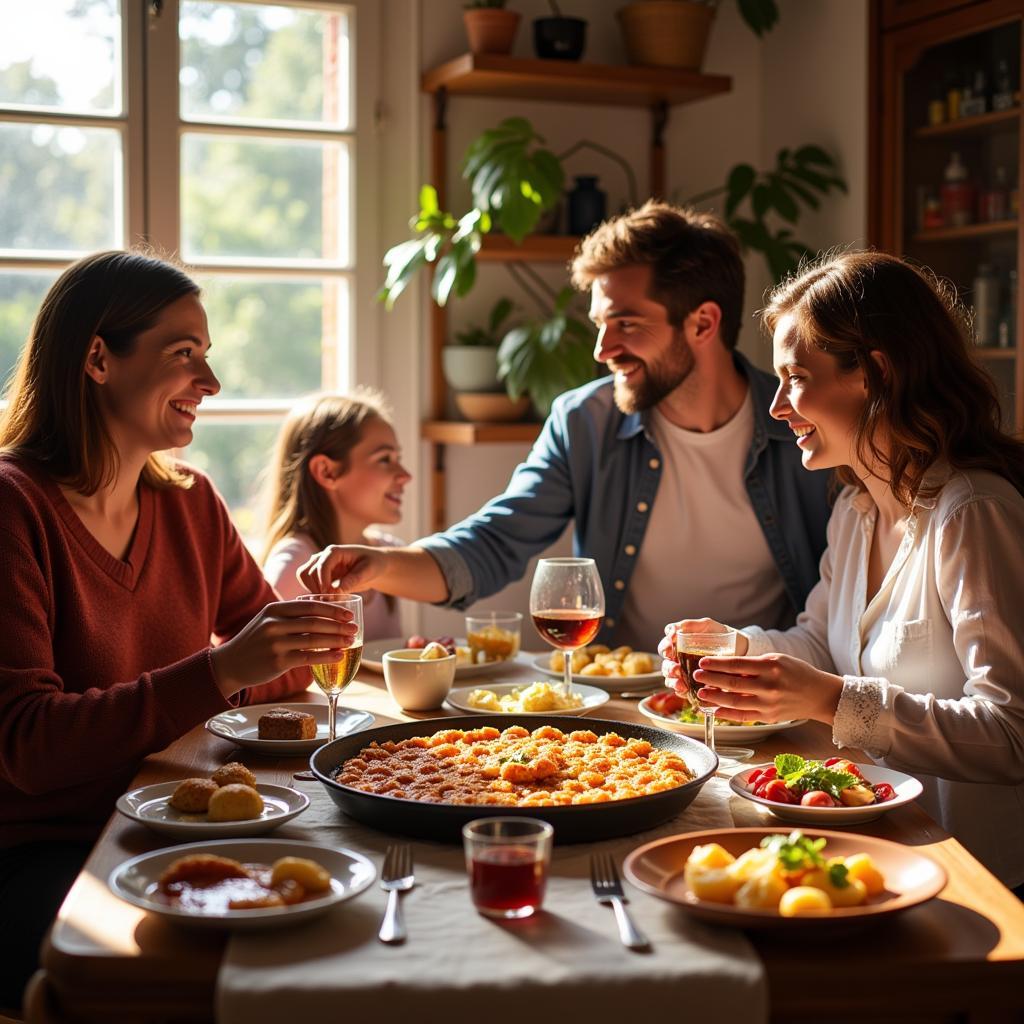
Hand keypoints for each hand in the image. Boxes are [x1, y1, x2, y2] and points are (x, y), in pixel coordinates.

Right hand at [210, 599, 357, 697]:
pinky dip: (327, 656)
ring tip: (351, 641)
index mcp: (274, 609)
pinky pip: (308, 658)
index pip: (310, 605)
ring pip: (313, 639)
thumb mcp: (268, 620)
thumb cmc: (255, 642)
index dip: (332, 609)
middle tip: (355, 628)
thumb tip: (323, 613)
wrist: (230, 664)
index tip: (349, 614)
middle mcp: (274, 623)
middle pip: (314, 622)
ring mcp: (275, 643)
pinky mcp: (278, 662)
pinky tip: (339, 656)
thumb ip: (291, 615)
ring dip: (336, 640)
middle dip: (338, 625)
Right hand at [298, 544, 385, 595]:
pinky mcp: (319, 574)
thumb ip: (353, 580)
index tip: (329, 595)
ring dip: (311, 589)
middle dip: (317, 587)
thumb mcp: (367, 572)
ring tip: (326, 601)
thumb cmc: (373, 565)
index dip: (323, 581)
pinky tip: (324, 600)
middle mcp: (323, 556)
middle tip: (328, 601)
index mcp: (335, 552)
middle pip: (308, 571)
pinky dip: (312, 591)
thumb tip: (335, 591)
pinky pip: (308, 582)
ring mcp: (319, 565)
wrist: (373, 566)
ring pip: (303, 576)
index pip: (322, 565)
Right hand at [657, 617, 746, 689]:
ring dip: (673, 683)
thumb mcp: (706, 625)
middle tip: (676, 669)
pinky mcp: (694, 686)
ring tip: (681, 685)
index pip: (664, 647)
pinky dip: (683, 693)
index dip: (664, 649)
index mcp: (678, 645)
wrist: (740, 649)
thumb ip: (688, 625)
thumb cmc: (720, 634)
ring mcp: (686, 674)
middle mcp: (679, 660)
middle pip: (666, 666)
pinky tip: (688, 692)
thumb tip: (671, 631)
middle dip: (669, 669)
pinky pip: (683, 692)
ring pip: (671, 680)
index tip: (669, 650)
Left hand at [690, 651, 842, 724]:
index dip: (717, 664)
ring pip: (735, 702)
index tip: (703, 662)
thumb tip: (726, 667)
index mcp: (770, 667)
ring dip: (714, 698)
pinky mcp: (768, 717)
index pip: (737, 665)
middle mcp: (769, 686)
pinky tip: (714, 709)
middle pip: (732, 683)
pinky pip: (743, 716)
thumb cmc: (796, 673)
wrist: (819, 695)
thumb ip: (753, 665)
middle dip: (711, 679)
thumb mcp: (777, 660)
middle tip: (696, 675)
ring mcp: (768, 704)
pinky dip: (726, 714)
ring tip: (700, 693)